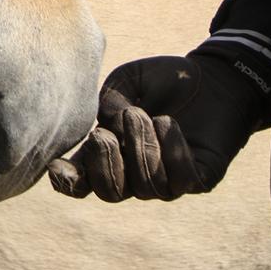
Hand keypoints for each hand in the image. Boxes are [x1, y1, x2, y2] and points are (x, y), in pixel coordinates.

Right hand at [47, 51, 267, 202]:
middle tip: (104, 134)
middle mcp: (136, 172)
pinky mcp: (198, 178)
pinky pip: (180, 180)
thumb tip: (108, 128)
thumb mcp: (127, 82)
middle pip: (111, 193)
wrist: (211, 76)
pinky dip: (170, 150)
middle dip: (104, 166)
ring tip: (145, 114)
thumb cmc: (164, 81)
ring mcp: (167, 180)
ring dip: (140, 147)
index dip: (67, 182)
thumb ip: (109, 103)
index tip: (58, 168)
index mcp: (111, 151)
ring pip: (146, 187)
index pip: (83, 181)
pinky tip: (168, 122)